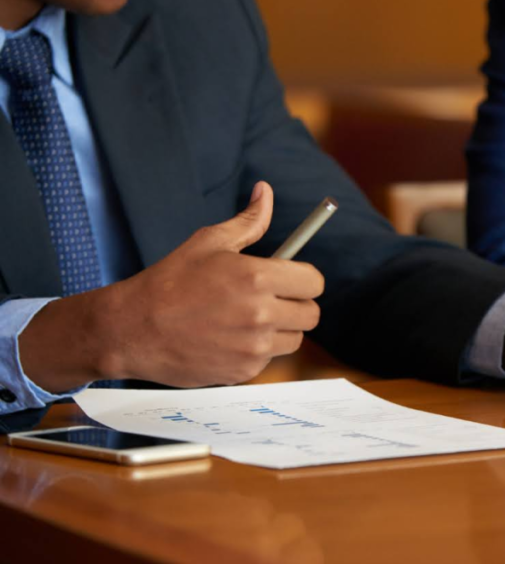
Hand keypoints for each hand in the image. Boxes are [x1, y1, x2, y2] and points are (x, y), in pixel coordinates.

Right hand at [20, 182, 324, 391]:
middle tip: (271, 299)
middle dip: (295, 305)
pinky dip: (256, 351)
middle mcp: (261, 314)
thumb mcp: (209, 242)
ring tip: (247, 319)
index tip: (290, 279)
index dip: (304, 279)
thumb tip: (266, 191)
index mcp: (258, 277)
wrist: (131, 329)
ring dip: (279, 330)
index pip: (314, 282)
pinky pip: (268, 360)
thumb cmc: (170, 281)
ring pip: (294, 339)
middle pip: (310, 314)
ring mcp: (253, 347)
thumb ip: (249, 221)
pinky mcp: (242, 372)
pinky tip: (228, 338)